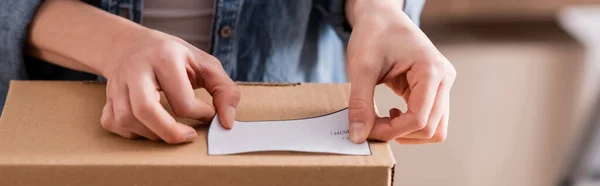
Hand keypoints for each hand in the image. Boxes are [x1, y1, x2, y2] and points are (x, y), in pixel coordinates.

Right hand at [99, 29, 239, 143]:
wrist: (132, 45)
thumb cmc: (174, 57)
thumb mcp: (205, 64)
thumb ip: (225, 90)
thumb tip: (227, 122)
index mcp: (164, 57)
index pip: (182, 100)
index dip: (201, 114)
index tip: (208, 113)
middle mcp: (136, 68)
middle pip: (145, 110)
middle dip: (170, 133)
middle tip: (188, 136)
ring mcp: (117, 83)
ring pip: (127, 120)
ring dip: (152, 133)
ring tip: (170, 129)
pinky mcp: (106, 97)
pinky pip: (112, 123)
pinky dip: (131, 132)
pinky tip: (148, 126)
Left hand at [346, 0, 455, 143]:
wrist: (382, 16)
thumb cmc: (374, 34)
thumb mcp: (361, 68)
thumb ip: (360, 103)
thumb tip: (358, 136)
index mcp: (431, 70)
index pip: (419, 118)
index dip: (392, 131)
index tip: (367, 129)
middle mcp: (444, 79)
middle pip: (431, 129)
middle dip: (399, 134)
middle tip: (371, 126)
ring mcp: (442, 85)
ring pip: (434, 129)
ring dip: (408, 133)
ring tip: (383, 120)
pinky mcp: (435, 89)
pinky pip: (429, 119)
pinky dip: (409, 125)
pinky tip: (391, 114)